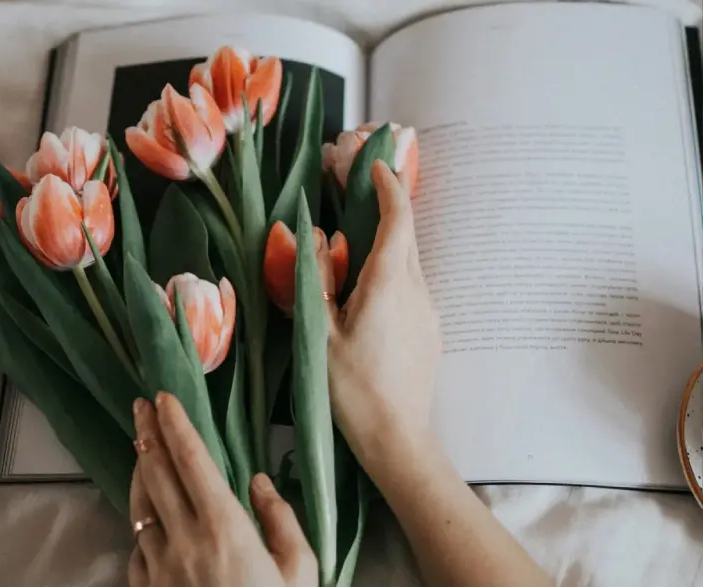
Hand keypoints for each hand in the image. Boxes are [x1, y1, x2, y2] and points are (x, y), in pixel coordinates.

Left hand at [128, 393, 316, 586]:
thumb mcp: (299, 569)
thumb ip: (281, 520)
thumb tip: (260, 483)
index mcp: (224, 527)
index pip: (192, 461)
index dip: (175, 425)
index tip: (164, 399)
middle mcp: (183, 540)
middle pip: (157, 474)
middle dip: (148, 434)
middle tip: (141, 407)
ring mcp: (159, 566)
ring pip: (140, 506)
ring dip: (140, 471)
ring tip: (141, 448)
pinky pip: (137, 544)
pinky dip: (141, 519)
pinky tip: (147, 511)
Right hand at [327, 160, 439, 480]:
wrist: (397, 437)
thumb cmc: (352, 389)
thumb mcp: (321, 333)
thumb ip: (317, 280)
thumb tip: (317, 238)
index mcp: (388, 284)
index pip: (397, 219)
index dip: (388, 187)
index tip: (376, 165)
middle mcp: (416, 290)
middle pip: (406, 235)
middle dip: (387, 207)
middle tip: (358, 193)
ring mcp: (428, 311)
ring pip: (409, 262)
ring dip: (388, 243)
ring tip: (356, 246)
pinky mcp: (430, 330)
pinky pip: (411, 287)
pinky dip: (393, 272)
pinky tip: (368, 293)